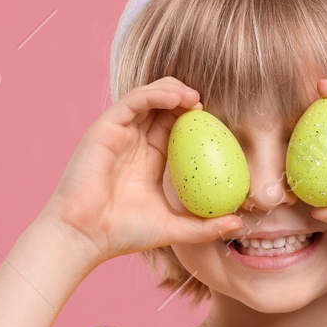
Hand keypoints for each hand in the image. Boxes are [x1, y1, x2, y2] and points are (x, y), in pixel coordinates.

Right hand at [39, 78, 242, 265]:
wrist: (87, 236)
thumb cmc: (124, 234)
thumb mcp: (174, 228)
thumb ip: (205, 226)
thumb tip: (239, 223)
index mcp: (148, 159)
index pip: (174, 127)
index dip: (195, 119)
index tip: (218, 122)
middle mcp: (134, 141)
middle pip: (162, 107)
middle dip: (186, 99)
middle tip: (208, 106)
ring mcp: (119, 132)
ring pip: (149, 97)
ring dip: (174, 90)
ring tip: (195, 98)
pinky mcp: (106, 127)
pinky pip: (134, 100)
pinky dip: (156, 94)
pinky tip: (178, 98)